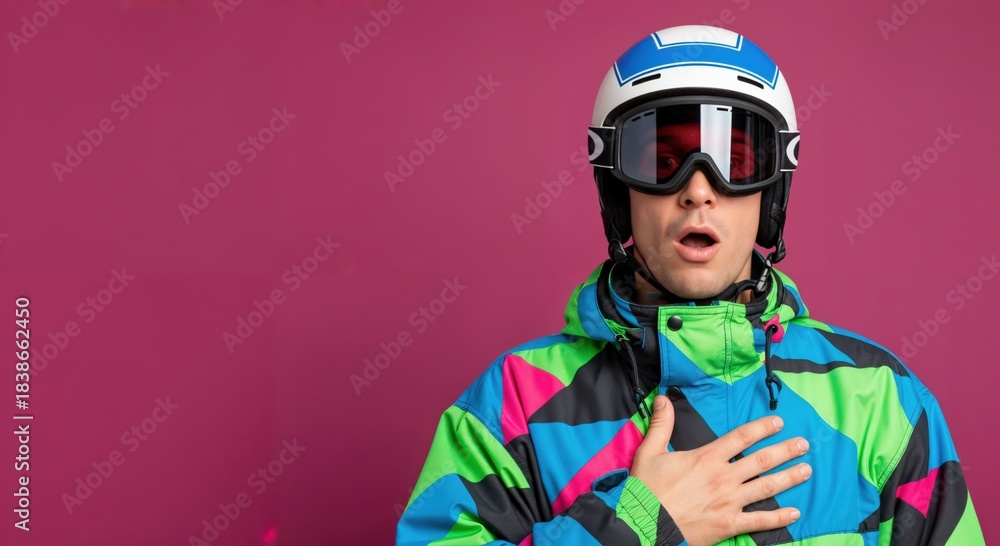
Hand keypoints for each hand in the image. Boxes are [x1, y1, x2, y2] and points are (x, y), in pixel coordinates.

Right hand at [631, 395, 811, 545]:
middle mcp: (723, 478)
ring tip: (807, 470)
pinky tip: (794, 512)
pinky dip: (778, 517)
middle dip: (786, 450)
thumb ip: (661, 424)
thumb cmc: (647, 489)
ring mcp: (729, 502)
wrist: (644, 523)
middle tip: (804, 444)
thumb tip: (662, 398)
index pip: (742, 437)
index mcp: (707, 458)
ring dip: (789, 478)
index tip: (779, 423)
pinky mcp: (729, 524)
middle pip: (762, 460)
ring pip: (767, 487)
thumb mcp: (650, 452)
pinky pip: (759, 521)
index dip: (762, 428)